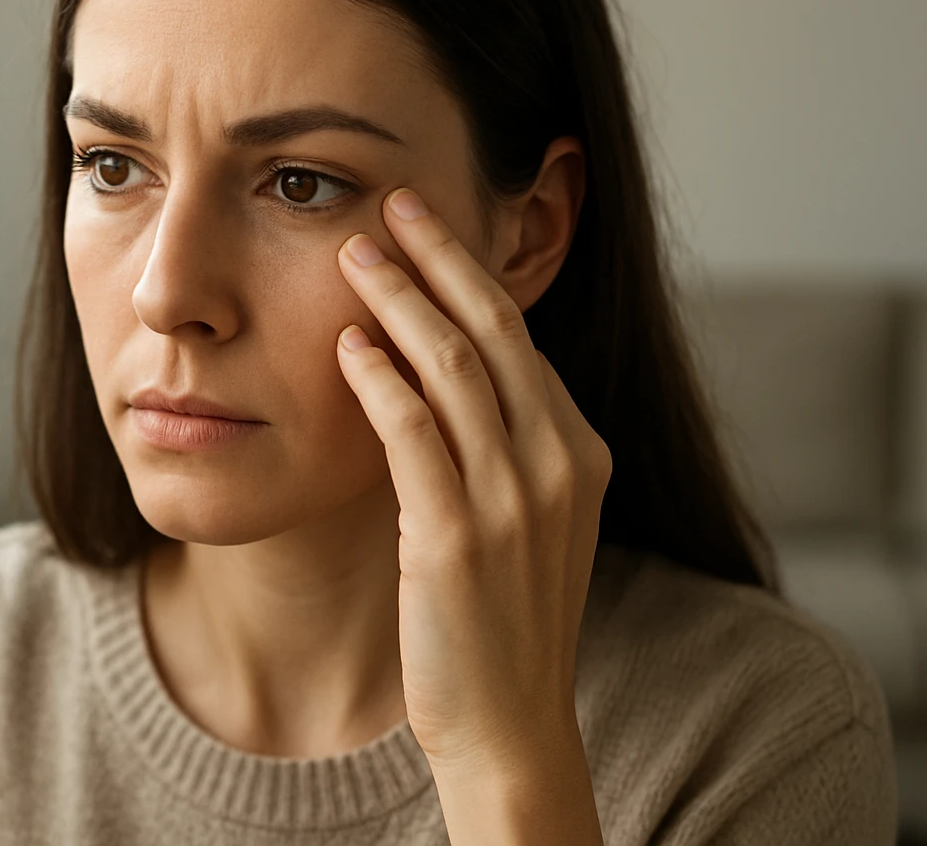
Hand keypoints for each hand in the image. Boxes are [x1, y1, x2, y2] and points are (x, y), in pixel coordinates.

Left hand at [335, 188, 610, 838]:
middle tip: (391, 204)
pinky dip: (380, 380)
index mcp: (579, 450)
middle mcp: (558, 462)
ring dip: (399, 300)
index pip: (518, 336)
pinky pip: (414, 434)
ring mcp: (514, 499)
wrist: (509, 721)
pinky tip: (347, 344)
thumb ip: (499, 441)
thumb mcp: (524, 514)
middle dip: (439, 257)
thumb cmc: (501, 614)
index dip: (468, 271)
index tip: (424, 224)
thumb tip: (436, 365)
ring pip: (453, 367)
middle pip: (493, 331)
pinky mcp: (457, 536)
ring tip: (354, 253)